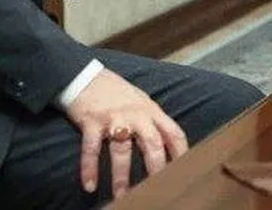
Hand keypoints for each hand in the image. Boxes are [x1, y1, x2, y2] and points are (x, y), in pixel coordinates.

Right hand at [66, 68, 188, 197]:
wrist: (86, 75)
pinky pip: (92, 148)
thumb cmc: (115, 91)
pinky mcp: (92, 120)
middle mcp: (136, 114)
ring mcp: (114, 117)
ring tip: (122, 196)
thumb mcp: (141, 101)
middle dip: (156, 168)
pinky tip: (90, 185)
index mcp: (151, 110)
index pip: (173, 133)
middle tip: (157, 189)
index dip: (182, 152)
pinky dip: (89, 168)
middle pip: (152, 143)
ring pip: (121, 149)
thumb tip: (167, 143)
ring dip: (121, 175)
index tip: (185, 171)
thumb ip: (153, 120)